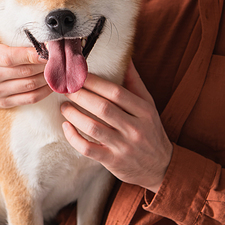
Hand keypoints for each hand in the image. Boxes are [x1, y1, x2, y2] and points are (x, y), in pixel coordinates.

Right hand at [0, 12, 50, 120]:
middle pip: (23, 71)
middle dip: (45, 64)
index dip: (30, 55)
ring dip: (48, 77)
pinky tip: (53, 82)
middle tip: (60, 55)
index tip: (47, 49)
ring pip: (29, 86)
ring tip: (59, 66)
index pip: (9, 57)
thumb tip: (8, 4)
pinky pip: (29, 99)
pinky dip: (45, 92)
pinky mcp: (3, 103)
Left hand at [60, 61, 171, 192]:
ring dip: (74, 115)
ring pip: (94, 128)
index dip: (95, 82)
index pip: (117, 93)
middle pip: (103, 108)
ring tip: (64, 106)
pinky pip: (89, 149)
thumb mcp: (148, 105)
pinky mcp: (113, 162)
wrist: (160, 167)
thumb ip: (135, 82)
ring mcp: (124, 147)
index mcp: (144, 111)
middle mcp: (135, 128)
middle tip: (66, 88)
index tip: (79, 74)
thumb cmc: (150, 130)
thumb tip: (125, 57)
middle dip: (81, 96)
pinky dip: (74, 138)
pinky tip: (66, 127)